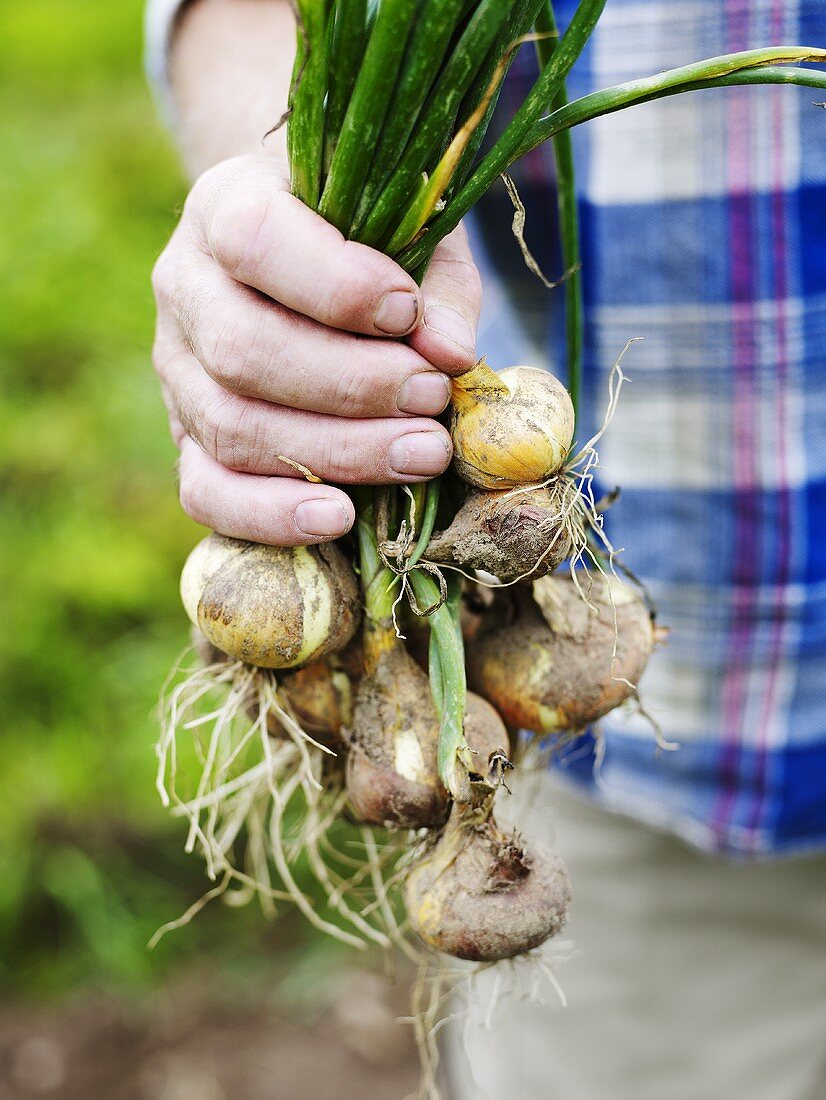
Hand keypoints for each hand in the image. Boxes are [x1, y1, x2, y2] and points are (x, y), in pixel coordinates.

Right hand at [151, 154, 482, 545]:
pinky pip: (205, 491)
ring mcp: (177, 371)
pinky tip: (338, 516)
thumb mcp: (412, 235)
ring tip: (422, 455)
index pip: (254, 239)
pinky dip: (269, 514)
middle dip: (351, 386)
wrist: (306, 265)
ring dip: (336, 451)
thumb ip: (436, 286)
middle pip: (243, 351)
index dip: (334, 286)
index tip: (406, 312)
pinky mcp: (187, 439)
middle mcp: (184, 287)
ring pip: (231, 427)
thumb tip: (451, 355)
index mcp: (226, 205)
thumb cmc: (369, 243)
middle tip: (431, 398)